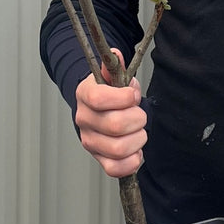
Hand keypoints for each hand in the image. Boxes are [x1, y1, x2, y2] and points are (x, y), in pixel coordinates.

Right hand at [74, 50, 146, 177]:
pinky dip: (132, 161)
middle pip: (115, 125)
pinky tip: (135, 150)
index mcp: (85, 95)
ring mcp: (90, 141)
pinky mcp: (99, 159)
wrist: (98, 110)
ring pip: (119, 149)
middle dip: (137, 119)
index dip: (123, 98)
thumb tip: (116, 54)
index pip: (99, 98)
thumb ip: (114, 66)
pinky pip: (116, 169)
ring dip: (138, 140)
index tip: (133, 95)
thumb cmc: (109, 93)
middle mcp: (84, 120)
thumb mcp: (113, 76)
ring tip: (138, 132)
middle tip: (139, 115)